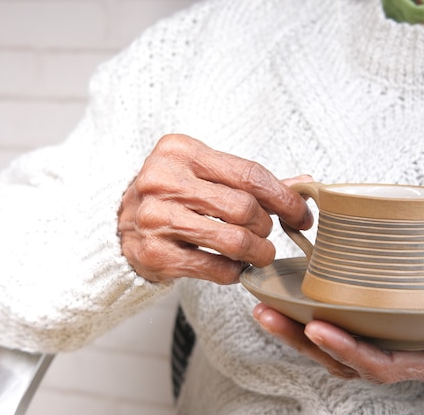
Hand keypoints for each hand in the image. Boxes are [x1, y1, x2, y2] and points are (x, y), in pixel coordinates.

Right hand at [118, 134, 312, 283]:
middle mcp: (163, 180)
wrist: (119, 226)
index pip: (249, 174)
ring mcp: (156, 218)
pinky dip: (234, 271)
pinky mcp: (155, 254)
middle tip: (266, 233)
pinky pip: (215, 268)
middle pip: (244, 208)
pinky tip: (234, 266)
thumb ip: (248, 180)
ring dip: (257, 252)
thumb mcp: (202, 174)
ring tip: (259, 253)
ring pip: (233, 240)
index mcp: (180, 151)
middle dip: (267, 226)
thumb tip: (304, 185)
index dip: (284, 198)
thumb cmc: (170, 197)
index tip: (301, 214)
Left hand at [254, 292, 423, 387]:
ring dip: (299, 330)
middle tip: (266, 314)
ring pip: (339, 347)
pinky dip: (317, 314)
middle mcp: (411, 359)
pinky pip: (347, 326)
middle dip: (303, 342)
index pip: (385, 367)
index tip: (317, 330)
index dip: (350, 352)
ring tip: (265, 307)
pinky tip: (294, 296)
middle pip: (347, 361)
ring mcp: (396, 343)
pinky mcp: (387, 323)